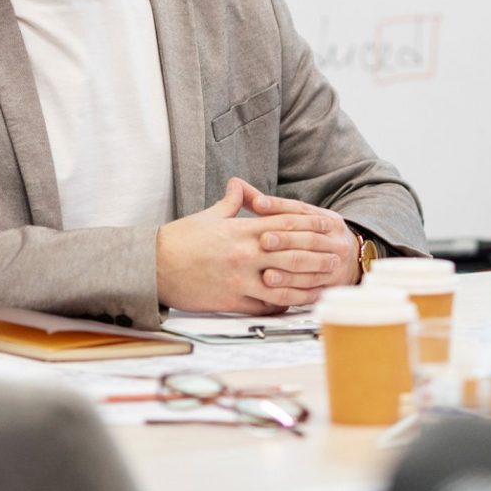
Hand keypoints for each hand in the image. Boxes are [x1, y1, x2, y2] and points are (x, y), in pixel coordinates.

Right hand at [155, 178, 351, 313]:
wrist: (153, 265)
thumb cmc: (180, 239)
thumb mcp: (209, 216)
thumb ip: (231, 202)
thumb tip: (240, 184)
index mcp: (241, 231)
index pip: (284, 224)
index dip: (309, 225)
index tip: (327, 226)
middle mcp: (244, 255)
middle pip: (290, 254)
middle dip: (316, 255)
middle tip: (336, 258)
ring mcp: (239, 279)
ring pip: (282, 283)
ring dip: (306, 284)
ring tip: (324, 284)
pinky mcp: (231, 300)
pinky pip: (263, 305)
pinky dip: (281, 304)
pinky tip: (295, 303)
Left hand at [242, 184, 360, 291]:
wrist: (351, 262)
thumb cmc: (313, 237)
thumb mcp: (300, 219)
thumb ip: (268, 206)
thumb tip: (236, 184)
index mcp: (326, 218)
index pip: (301, 209)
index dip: (278, 206)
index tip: (258, 204)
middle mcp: (335, 238)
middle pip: (308, 237)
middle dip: (285, 239)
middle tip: (262, 240)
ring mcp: (336, 261)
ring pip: (311, 263)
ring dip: (287, 269)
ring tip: (265, 273)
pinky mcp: (332, 283)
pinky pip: (312, 288)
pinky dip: (292, 289)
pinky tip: (275, 291)